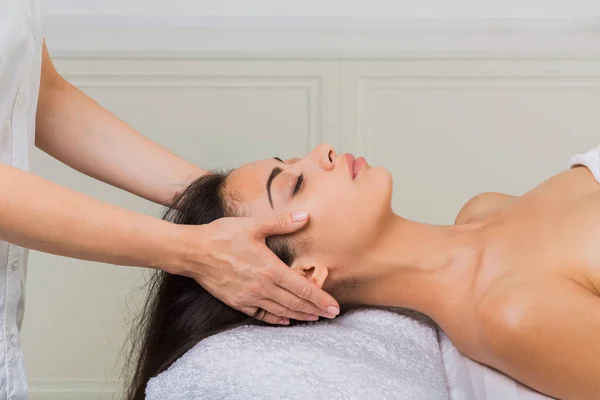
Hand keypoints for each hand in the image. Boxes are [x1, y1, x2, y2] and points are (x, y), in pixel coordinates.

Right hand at [178, 211, 340, 324]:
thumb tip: (305, 216)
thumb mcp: (254, 225)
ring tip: (314, 318)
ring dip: (299, 315)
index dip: (320, 298)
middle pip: (295, 303)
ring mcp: (249, 297)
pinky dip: (276, 319)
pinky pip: (261, 315)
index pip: (302, 288)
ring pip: (281, 311)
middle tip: (331, 315)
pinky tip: (285, 320)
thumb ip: (281, 223)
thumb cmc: (223, 235)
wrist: (194, 251)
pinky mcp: (237, 302)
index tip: (334, 306)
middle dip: (315, 310)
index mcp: (270, 269)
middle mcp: (262, 287)